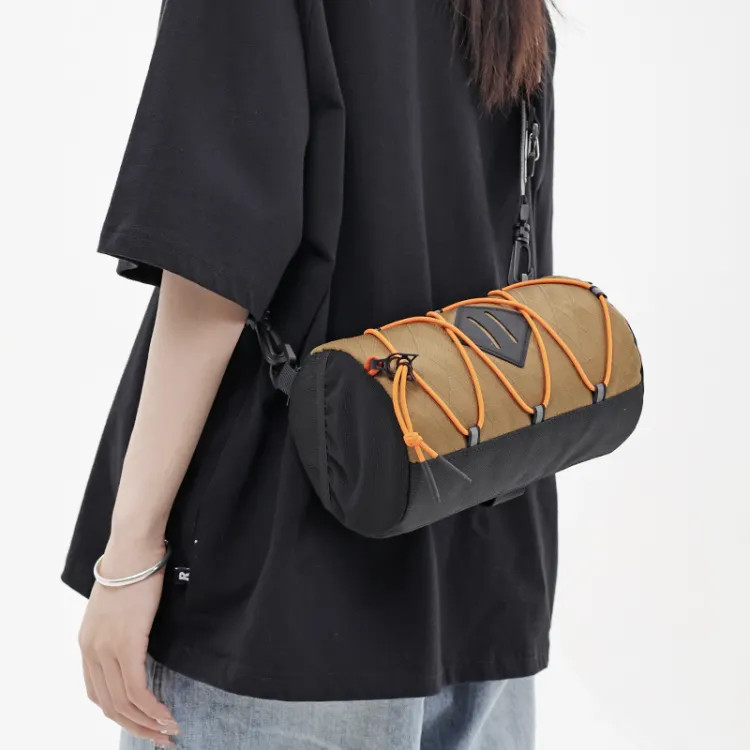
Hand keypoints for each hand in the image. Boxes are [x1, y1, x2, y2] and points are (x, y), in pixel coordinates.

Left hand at [78, 538, 179, 746]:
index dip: (121, 714)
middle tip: (161, 738)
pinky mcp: (126, 644)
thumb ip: (121, 630)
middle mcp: (91, 651)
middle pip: (110, 705)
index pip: (98, 694)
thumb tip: (136, 644)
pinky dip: (152, 707)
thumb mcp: (119, 607)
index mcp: (87, 644)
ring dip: (147, 722)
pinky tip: (166, 714)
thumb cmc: (134, 570)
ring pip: (124, 702)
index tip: (143, 722)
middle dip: (136, 726)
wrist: (134, 549)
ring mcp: (106, 649)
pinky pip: (137, 689)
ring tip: (169, 731)